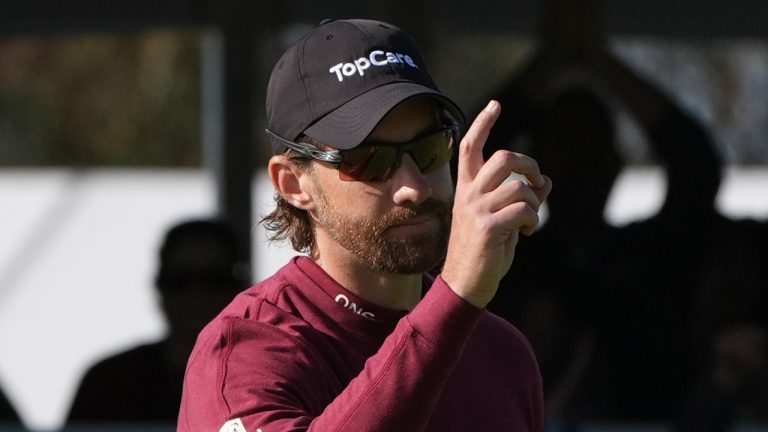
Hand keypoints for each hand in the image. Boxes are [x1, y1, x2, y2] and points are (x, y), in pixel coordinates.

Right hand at [441, 101, 551, 307]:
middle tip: (535, 184)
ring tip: (530, 221)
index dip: (482, 123)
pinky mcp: (487, 227)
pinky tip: (526, 233)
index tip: (496, 105)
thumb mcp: (502, 220)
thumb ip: (520, 199)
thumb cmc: (484, 252)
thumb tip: (546, 182)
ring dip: (535, 203)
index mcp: (467, 189)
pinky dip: (533, 220)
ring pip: (520, 187)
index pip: (470, 147)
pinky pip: (523, 210)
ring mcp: (476, 210)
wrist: (464, 284)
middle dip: (529, 165)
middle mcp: (469, 195)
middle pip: (503, 157)